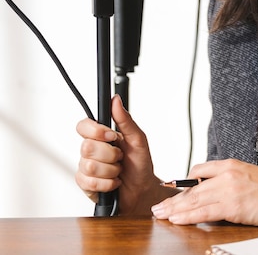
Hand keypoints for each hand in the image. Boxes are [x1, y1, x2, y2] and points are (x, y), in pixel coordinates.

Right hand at [75, 94, 162, 214]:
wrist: (142, 190)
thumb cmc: (139, 163)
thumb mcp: (137, 139)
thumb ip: (125, 119)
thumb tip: (115, 100)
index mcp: (101, 136)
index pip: (83, 126)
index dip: (95, 131)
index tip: (111, 136)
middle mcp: (91, 150)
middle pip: (86, 147)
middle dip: (110, 154)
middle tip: (120, 157)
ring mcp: (86, 167)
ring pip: (89, 166)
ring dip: (110, 170)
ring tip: (118, 170)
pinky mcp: (85, 184)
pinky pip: (90, 182)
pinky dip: (108, 183)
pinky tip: (114, 182)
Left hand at [151, 158, 257, 226]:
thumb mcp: (249, 176)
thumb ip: (230, 180)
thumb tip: (212, 192)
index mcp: (231, 164)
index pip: (199, 170)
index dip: (183, 183)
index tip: (171, 191)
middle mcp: (227, 173)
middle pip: (192, 187)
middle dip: (173, 199)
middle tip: (158, 206)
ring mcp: (230, 189)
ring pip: (194, 200)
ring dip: (175, 209)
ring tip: (161, 215)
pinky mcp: (234, 205)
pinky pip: (205, 212)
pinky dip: (188, 216)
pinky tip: (177, 220)